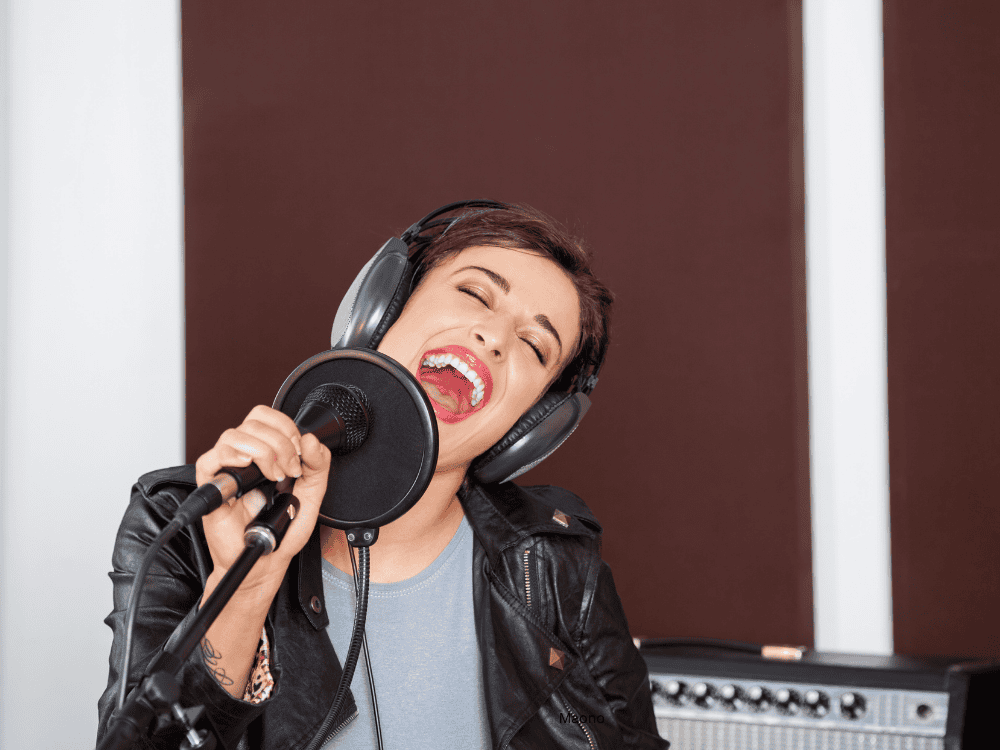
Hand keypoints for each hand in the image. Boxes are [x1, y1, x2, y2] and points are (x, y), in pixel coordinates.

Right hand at [196, 405, 330, 595]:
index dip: (284, 426)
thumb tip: (311, 440)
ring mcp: (227, 471)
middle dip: (280, 444)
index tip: (299, 451)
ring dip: (261, 451)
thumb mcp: (311, 495)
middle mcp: (244, 458)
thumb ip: (318, 466)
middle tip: (290, 470)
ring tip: (272, 476)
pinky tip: (248, 466)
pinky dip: (230, 456)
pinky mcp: (211, 488)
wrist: (268, 558)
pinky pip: (210, 460)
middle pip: (253, 424)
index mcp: (264, 454)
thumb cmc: (283, 530)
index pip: (265, 417)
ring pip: (233, 436)